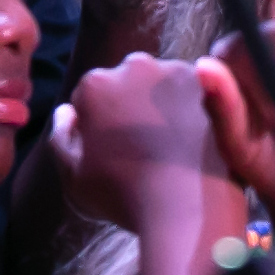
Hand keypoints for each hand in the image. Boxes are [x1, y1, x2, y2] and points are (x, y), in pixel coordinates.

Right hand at [49, 53, 229, 235]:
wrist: (187, 208)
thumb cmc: (124, 196)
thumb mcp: (74, 175)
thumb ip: (62, 137)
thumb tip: (67, 112)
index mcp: (95, 84)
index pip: (91, 96)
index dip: (100, 123)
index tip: (114, 147)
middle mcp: (135, 67)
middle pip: (128, 81)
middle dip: (131, 104)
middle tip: (144, 145)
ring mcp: (177, 73)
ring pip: (163, 83)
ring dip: (163, 103)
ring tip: (171, 144)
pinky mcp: (213, 88)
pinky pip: (197, 93)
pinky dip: (194, 109)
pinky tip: (194, 139)